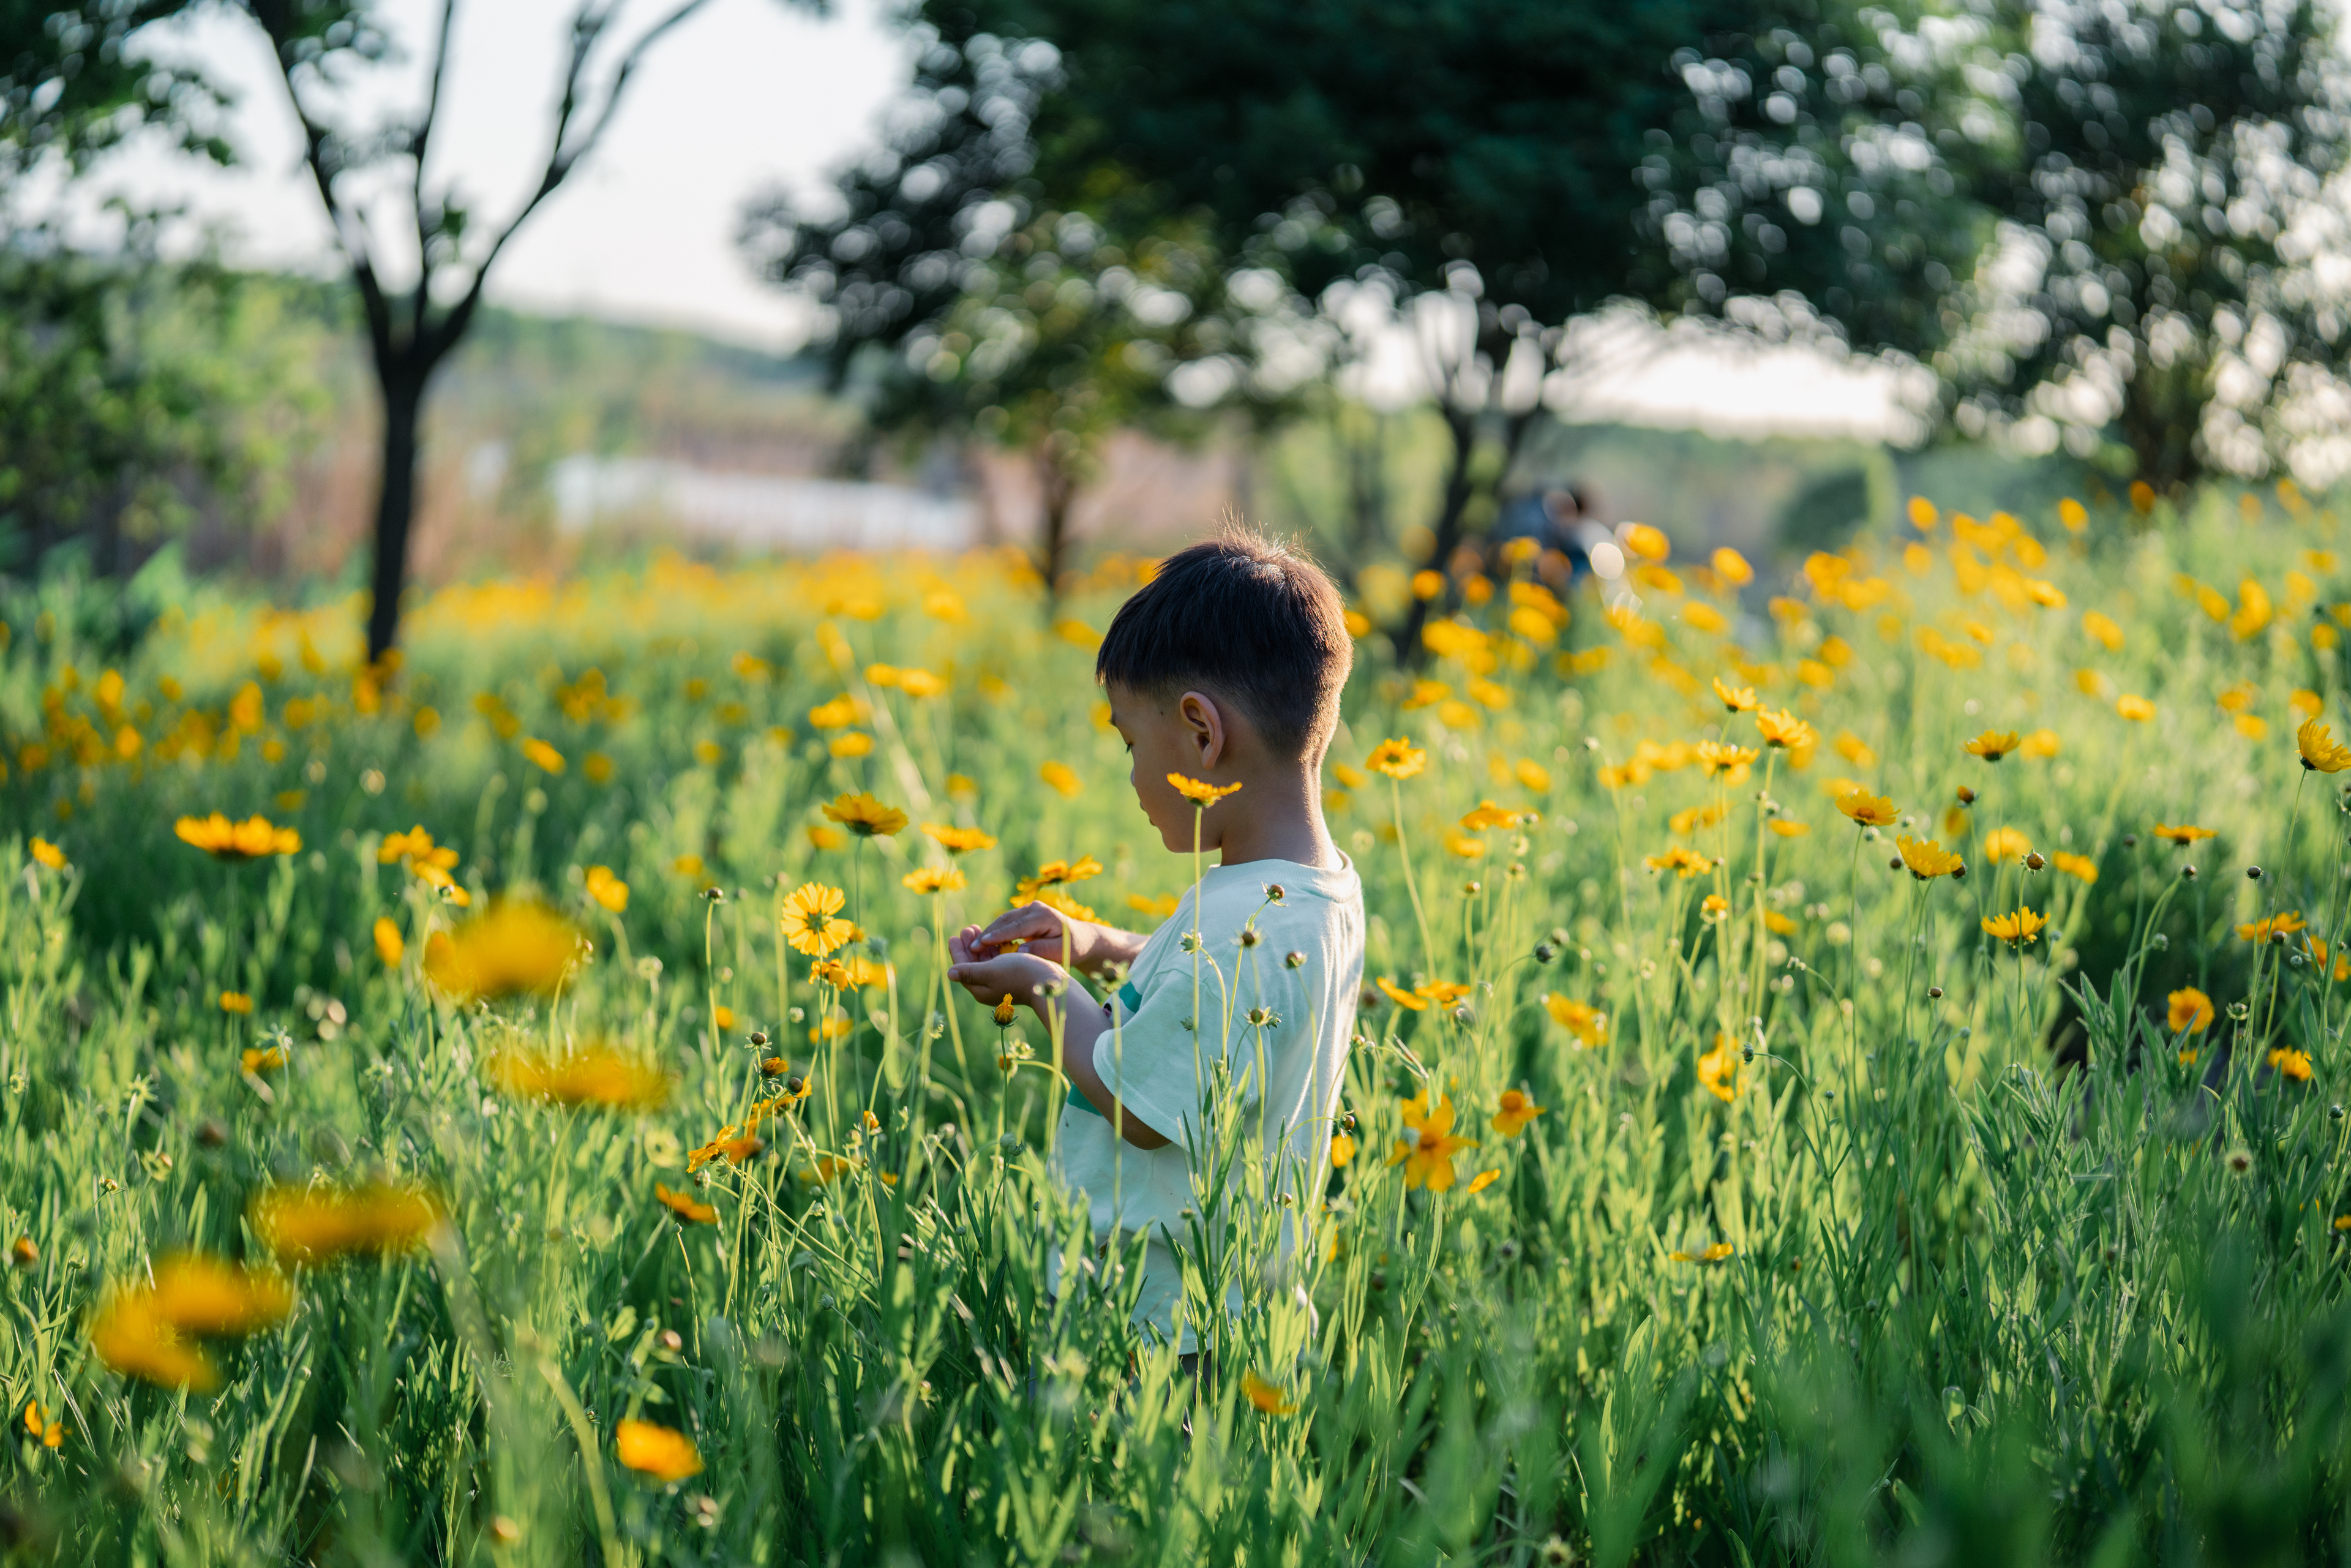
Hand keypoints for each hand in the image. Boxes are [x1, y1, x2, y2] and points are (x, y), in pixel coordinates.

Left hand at [945, 934, 1068, 1014]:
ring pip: (985, 962)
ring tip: (977, 928)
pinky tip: (993, 938)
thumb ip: (969, 971)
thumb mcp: (991, 970)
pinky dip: (992, 949)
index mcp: (980, 989)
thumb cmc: (1020, 974)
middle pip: (972, 964)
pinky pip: (997, 961)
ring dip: (980, 945)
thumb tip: (949, 973)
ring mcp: (1001, 982)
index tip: (954, 936)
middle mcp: (989, 988)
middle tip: (968, 928)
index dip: (957, 952)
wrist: (1050, 982)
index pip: (962, 969)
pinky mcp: (1012, 976)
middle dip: (968, 945)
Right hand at [959, 903, 1110, 969]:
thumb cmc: (1072, 947)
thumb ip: (1040, 950)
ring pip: (1004, 920)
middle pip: (1006, 920)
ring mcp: (1029, 909)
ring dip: (989, 932)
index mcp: (1044, 916)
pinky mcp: (1025, 915)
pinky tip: (985, 943)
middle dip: (988, 934)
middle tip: (972, 948)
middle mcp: (1035, 908)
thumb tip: (1019, 951)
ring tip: (974, 946)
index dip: (998, 936)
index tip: (982, 944)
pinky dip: (996, 932)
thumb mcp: (1060, 951)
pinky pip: (1007, 923)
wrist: (1081, 938)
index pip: (1017, 926)